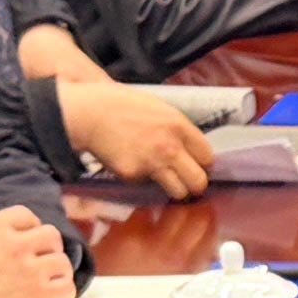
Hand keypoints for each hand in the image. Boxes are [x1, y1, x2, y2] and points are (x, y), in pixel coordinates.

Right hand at [0, 203, 73, 297]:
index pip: (25, 215)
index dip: (29, 227)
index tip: (26, 241)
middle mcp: (16, 244)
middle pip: (50, 235)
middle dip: (48, 247)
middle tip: (42, 262)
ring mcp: (32, 269)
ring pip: (62, 261)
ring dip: (58, 271)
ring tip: (50, 282)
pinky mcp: (42, 294)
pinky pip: (67, 287)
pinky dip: (64, 294)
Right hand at [60, 77, 214, 194]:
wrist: (90, 114)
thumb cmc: (120, 105)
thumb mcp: (157, 107)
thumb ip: (175, 126)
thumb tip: (186, 144)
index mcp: (179, 126)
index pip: (207, 156)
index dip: (203, 163)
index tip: (197, 165)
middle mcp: (170, 147)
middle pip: (199, 181)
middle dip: (195, 184)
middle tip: (187, 181)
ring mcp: (152, 164)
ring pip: (178, 192)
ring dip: (174, 189)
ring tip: (165, 181)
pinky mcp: (134, 176)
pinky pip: (147, 186)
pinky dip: (143, 181)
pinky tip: (133, 165)